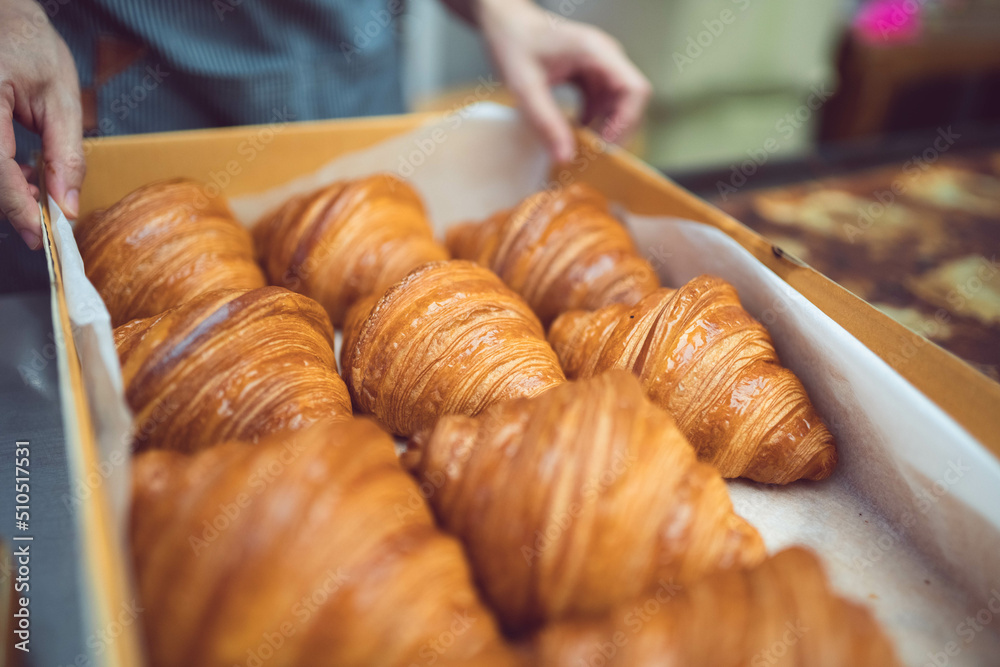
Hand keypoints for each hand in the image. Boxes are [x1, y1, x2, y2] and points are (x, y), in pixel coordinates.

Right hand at [0, 0, 83, 249]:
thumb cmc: (30, 45)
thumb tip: (68, 205)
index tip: (41, 235)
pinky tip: (24, 177)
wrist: (1, 15)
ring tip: (40, 194)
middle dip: (14, 205)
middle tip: (47, 223)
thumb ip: (66, 154)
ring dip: (8, 191)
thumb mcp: (61, 98)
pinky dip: (1, 176)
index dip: (17, 206)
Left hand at [476, 0, 650, 162]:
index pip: (634, 88)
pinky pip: (604, 101)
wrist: (507, 25)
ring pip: (619, 102)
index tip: (606, 144)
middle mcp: (605, 55)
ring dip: (606, 125)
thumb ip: (546, 122)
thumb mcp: (525, 88)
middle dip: (617, 128)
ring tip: (584, 145)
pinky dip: (595, 119)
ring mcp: (601, 64)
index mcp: (594, 51)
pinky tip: (577, 130)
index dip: (627, 121)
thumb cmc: (515, 45)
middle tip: (594, 153)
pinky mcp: (592, 73)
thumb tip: (565, 156)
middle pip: (631, 98)